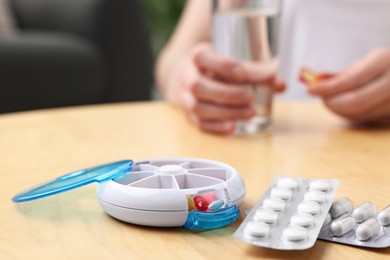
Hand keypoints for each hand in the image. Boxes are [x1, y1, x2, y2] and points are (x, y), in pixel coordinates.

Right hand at [164, 42, 283, 133]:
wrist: (184, 77)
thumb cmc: (213, 67)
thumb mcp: (228, 59)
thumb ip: (255, 70)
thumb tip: (280, 84)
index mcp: (197, 56)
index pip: (203, 58)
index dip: (222, 65)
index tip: (242, 73)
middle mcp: (187, 77)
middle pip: (200, 86)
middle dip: (227, 93)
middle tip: (251, 96)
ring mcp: (185, 98)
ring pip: (199, 107)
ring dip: (226, 112)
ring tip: (250, 113)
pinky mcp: (189, 115)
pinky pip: (200, 123)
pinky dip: (217, 127)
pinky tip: (233, 127)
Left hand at [307, 48, 389, 122]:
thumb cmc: (381, 67)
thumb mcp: (363, 63)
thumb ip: (339, 73)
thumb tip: (315, 78)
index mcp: (383, 61)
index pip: (350, 81)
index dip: (328, 88)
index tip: (311, 90)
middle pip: (355, 101)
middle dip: (332, 103)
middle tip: (322, 99)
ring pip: (359, 113)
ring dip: (338, 110)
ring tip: (331, 101)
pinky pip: (365, 118)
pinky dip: (348, 114)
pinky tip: (343, 107)